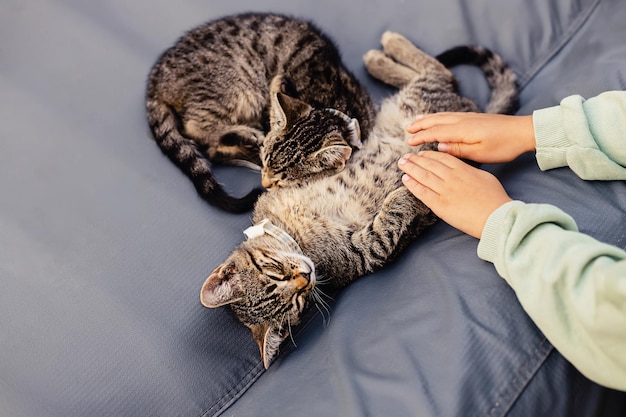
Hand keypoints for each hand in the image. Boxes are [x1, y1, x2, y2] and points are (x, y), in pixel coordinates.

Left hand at [398, 151, 511, 238]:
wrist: (496, 216)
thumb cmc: (495, 198)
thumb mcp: (484, 177)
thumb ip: (469, 170)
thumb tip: (461, 168)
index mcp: (463, 169)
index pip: (441, 158)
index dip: (429, 155)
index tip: (421, 153)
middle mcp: (451, 177)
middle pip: (429, 164)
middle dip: (415, 159)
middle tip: (406, 157)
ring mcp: (445, 191)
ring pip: (423, 176)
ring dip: (410, 168)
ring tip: (402, 163)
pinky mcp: (440, 205)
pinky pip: (422, 192)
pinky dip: (412, 185)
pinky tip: (405, 179)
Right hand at [406, 112, 535, 162]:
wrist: (523, 131)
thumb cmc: (504, 145)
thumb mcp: (481, 153)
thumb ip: (459, 150)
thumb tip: (440, 146)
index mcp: (462, 130)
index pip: (436, 132)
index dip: (421, 136)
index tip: (409, 142)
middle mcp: (463, 120)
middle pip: (436, 121)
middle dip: (421, 125)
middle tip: (407, 129)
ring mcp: (469, 117)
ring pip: (443, 116)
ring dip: (428, 118)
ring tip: (417, 120)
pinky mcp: (475, 117)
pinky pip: (451, 115)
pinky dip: (440, 116)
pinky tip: (439, 118)